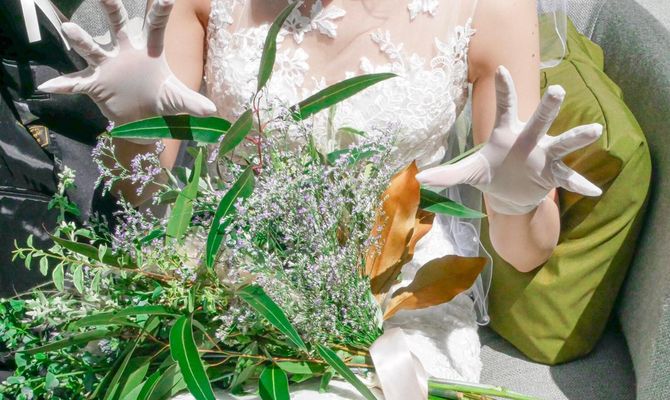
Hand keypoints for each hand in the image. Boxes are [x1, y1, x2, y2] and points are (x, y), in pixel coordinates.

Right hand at [38, 0, 215, 125]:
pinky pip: (77, 83)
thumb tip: (212, 111)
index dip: (160, 13)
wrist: (141, 120)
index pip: (155, 28)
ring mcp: (108, 66)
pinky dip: (64, 85)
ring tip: (69, 29)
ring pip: (93, 48)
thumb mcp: (177, 101)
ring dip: (81, 40)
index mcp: (149, 52)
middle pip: (118, 25)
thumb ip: (193, 103)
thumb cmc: (160, 101)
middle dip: (112, 9)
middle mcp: (125, 52)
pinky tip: (49, 86)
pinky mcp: (95, 83)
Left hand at [416, 66, 601, 214]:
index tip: (500, 70)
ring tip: (594, 130)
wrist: (509, 194)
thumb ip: (448, 174)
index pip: (504, 107)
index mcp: (507, 132)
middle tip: (557, 89)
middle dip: (548, 107)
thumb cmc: (491, 172)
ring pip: (563, 143)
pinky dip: (580, 184)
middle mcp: (529, 139)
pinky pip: (568, 178)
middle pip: (539, 120)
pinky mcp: (553, 174)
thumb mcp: (469, 172)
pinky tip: (595, 190)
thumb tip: (420, 179)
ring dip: (577, 137)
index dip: (503, 89)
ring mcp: (544, 155)